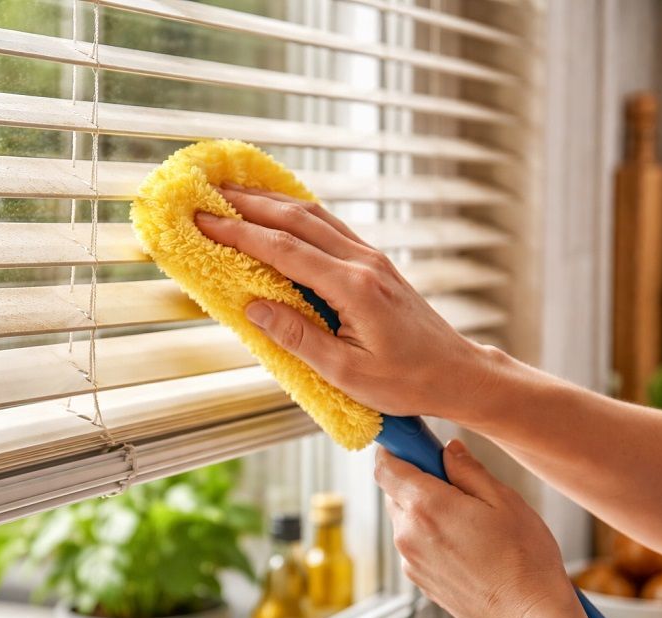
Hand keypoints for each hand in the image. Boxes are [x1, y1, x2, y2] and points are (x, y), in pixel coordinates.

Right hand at [194, 185, 498, 421]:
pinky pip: (329, 225)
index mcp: (354, 288)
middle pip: (297, 219)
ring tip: (234, 193)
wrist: (456, 372)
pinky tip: (278, 211)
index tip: (205, 221)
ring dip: (271, 201)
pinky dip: (296, 212)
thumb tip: (254, 309)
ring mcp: (371, 257)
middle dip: (249, 203)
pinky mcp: (373, 262)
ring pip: (314, 215)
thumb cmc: (406, 381)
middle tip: (208, 193)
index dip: (240, 233)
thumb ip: (298, 338)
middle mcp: (363, 262)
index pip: (285, 250)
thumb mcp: (347, 373)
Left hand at [375, 440, 609, 617]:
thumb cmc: (525, 561)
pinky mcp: (419, 579)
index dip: (397, 450)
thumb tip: (448, 450)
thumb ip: (468, 470)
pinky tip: (466, 545)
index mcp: (426, 506)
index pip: (386, 466)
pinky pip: (415, 544)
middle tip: (457, 486)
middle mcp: (408, 533)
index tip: (415, 446)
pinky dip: (431, 537)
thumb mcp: (504, 500)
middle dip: (418, 481)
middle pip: (395, 491)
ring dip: (425, 511)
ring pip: (405, 518)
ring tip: (469, 521)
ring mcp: (410, 560)